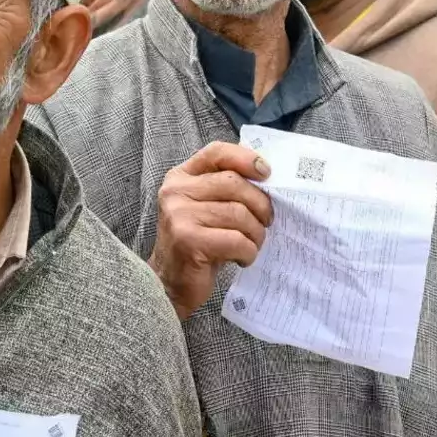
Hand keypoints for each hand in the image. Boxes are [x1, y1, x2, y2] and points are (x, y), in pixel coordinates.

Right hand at [148, 141, 273, 319]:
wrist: (169, 283)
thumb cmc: (197, 243)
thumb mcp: (207, 208)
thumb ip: (227, 189)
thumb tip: (267, 177)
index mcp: (180, 177)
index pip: (216, 153)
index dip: (245, 158)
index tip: (266, 173)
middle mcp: (175, 191)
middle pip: (234, 183)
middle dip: (260, 205)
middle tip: (266, 222)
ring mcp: (179, 215)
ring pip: (239, 214)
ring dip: (256, 233)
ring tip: (252, 244)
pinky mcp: (188, 240)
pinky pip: (236, 240)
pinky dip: (248, 252)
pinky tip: (242, 258)